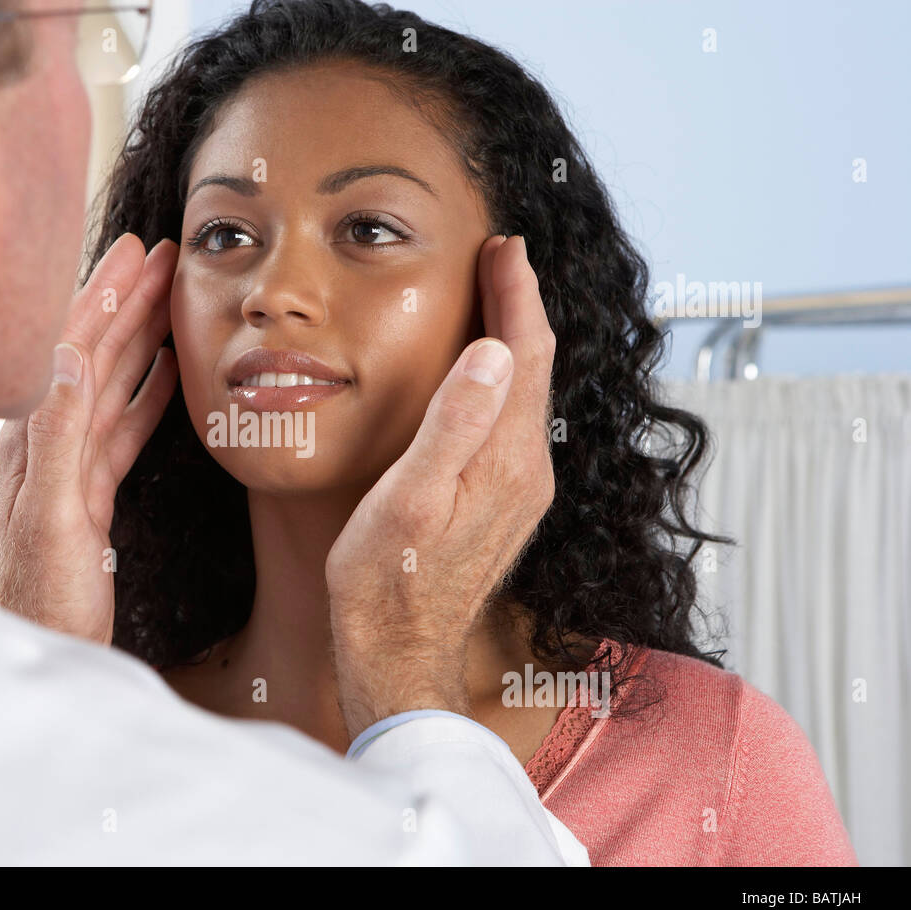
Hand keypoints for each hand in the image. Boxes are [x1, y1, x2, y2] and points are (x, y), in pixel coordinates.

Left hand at [0, 234, 178, 644]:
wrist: (39, 652)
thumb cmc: (40, 600)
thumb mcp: (51, 519)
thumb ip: (58, 438)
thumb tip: (70, 355)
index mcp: (34, 438)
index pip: (74, 349)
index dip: (106, 297)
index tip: (136, 253)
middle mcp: (48, 442)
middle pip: (95, 354)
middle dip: (126, 301)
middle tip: (160, 257)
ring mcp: (70, 466)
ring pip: (113, 384)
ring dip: (141, 338)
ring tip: (169, 298)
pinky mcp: (90, 493)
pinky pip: (124, 428)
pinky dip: (148, 395)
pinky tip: (165, 374)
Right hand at [326, 235, 556, 739]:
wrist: (398, 652)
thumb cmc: (386, 581)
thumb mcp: (409, 498)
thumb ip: (454, 424)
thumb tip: (492, 351)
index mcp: (506, 459)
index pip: (524, 353)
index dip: (515, 294)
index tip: (503, 247)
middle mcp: (527, 471)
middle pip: (533, 368)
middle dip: (518, 308)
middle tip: (499, 259)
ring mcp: (520, 491)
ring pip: (525, 396)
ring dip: (512, 343)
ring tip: (492, 303)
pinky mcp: (504, 506)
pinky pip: (513, 425)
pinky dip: (502, 384)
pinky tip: (480, 380)